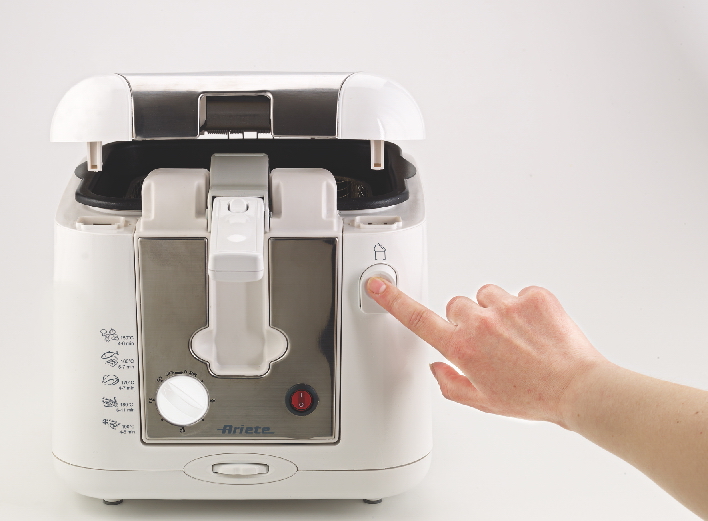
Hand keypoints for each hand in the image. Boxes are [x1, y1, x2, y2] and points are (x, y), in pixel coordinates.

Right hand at [366, 279, 607, 427]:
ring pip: (487, 296)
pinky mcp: (534, 296)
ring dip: (496, 311)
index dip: (393, 301)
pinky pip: (519, 293)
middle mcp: (480, 323)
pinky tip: (536, 330)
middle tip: (491, 342)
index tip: (378, 285)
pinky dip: (525, 308)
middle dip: (468, 320)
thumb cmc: (533, 398)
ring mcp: (507, 306)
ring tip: (517, 337)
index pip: (418, 319)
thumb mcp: (483, 402)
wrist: (578, 388)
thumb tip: (438, 368)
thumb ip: (451, 384)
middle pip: (457, 305)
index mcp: (462, 348)